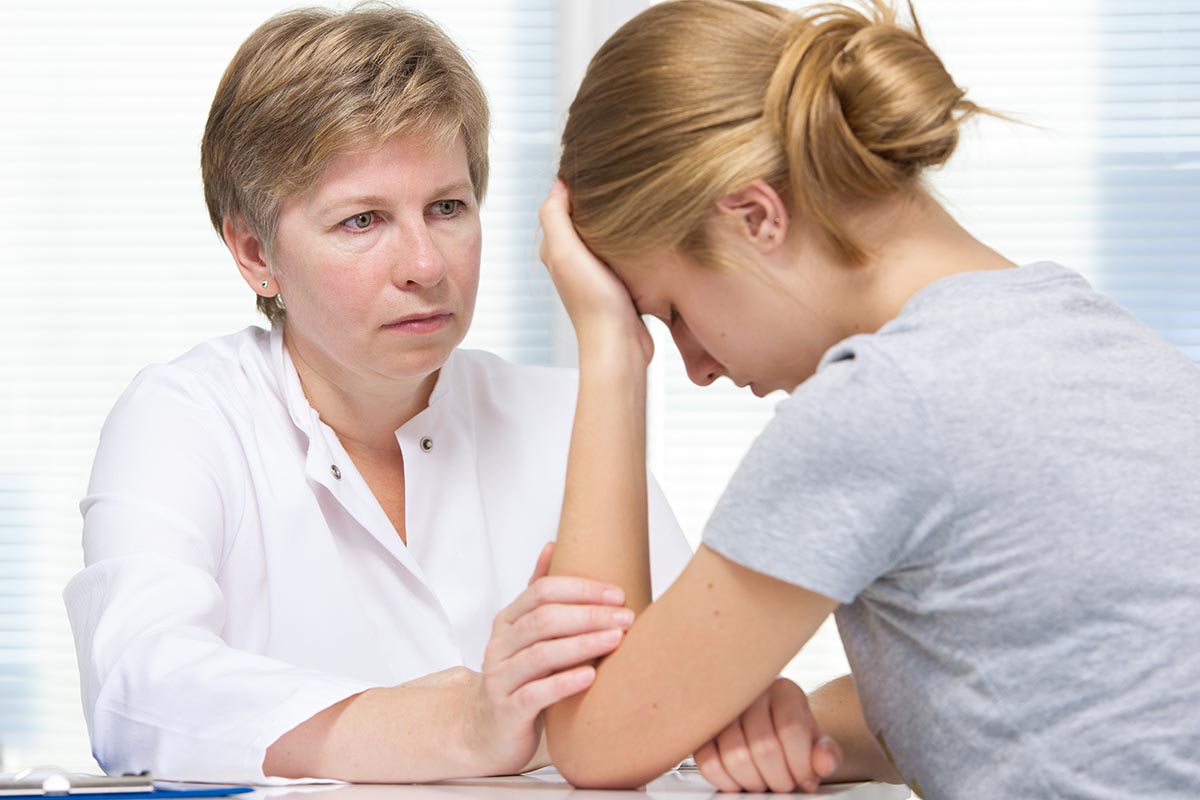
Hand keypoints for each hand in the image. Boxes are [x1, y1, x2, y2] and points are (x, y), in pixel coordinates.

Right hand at [467, 542, 634, 773]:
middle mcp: (499, 646)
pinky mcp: (507, 712)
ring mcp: (500, 679)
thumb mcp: (523, 635)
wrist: (485, 734)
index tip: (618, 593)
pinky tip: (591, 676)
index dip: (580, 589)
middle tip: (625, 617)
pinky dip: (564, 683)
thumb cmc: (516, 678)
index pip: (541, 591)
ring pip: (540, 654)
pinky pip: (535, 694)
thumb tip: (552, 545)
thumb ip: (537, 595)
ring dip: (583, 644)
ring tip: (616, 639)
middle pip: (543, 619)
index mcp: (507, 622)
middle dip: (588, 615)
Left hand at [538, 181, 653, 365]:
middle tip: (622, 179)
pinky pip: (623, 251)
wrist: (620, 344)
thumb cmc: (593, 301)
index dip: (576, 185)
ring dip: (617, 219)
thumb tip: (560, 184)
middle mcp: (573, 259)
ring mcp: (597, 272)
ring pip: (605, 233)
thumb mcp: (566, 252)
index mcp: (556, 249)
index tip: (600, 168)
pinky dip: (630, 239)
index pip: (561, 205)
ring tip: (636, 200)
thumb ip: (556, 217)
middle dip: (599, 199)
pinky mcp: (619, 282)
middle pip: (584, 218)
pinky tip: (645, 232)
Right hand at [694, 678, 842, 793]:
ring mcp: (722, 709)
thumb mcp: (814, 738)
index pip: (791, 729)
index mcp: (783, 690)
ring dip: (754, 783)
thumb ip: (826, 752)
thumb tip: (825, 763)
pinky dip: (727, 781)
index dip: (801, 765)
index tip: (805, 780)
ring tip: (764, 782)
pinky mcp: (702, 728)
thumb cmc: (790, 731)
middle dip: (779, 779)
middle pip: (764, 747)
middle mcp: (750, 692)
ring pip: (735, 756)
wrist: (767, 721)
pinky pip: (708, 762)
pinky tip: (741, 780)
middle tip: (784, 784)